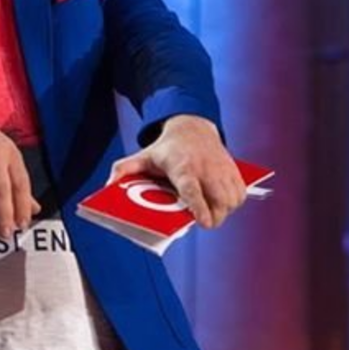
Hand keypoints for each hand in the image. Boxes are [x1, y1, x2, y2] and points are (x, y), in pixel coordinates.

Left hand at [106, 115, 244, 228]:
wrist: (192, 127)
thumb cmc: (166, 149)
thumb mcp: (141, 156)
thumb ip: (122, 170)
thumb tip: (108, 186)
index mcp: (181, 165)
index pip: (191, 188)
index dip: (198, 206)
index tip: (202, 222)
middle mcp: (204, 166)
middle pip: (218, 200)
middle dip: (214, 217)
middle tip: (204, 221)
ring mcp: (221, 168)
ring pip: (232, 200)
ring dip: (224, 211)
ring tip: (211, 210)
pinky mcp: (234, 169)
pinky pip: (240, 194)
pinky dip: (234, 202)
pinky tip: (221, 201)